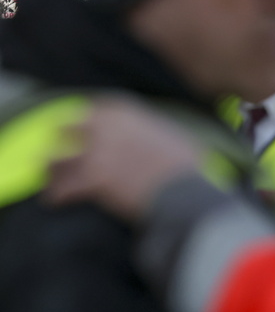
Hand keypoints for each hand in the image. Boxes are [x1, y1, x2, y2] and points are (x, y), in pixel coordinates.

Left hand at [44, 96, 202, 221]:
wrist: (186, 191)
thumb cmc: (188, 167)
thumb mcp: (175, 137)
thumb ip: (156, 131)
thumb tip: (160, 137)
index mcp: (127, 113)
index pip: (95, 109)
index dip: (85, 120)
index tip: (80, 127)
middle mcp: (106, 127)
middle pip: (67, 129)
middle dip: (62, 141)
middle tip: (58, 152)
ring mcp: (96, 153)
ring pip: (57, 159)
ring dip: (52, 170)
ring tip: (48, 180)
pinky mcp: (92, 180)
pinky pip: (62, 188)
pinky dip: (56, 196)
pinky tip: (54, 201)